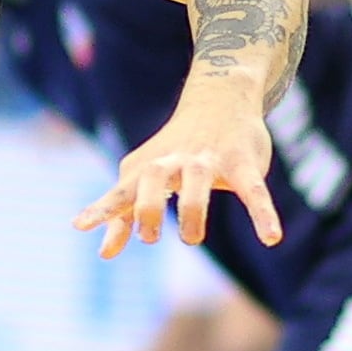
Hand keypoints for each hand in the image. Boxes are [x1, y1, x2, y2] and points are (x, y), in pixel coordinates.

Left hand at [74, 91, 282, 260]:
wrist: (221, 97)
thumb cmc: (175, 148)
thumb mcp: (145, 177)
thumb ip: (125, 214)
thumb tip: (104, 253)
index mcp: (149, 166)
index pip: (122, 189)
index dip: (102, 208)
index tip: (80, 225)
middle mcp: (175, 161)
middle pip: (153, 178)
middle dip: (147, 207)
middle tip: (148, 238)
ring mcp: (209, 160)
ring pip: (198, 183)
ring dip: (192, 212)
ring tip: (190, 237)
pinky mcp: (243, 163)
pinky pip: (253, 189)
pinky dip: (263, 213)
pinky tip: (271, 238)